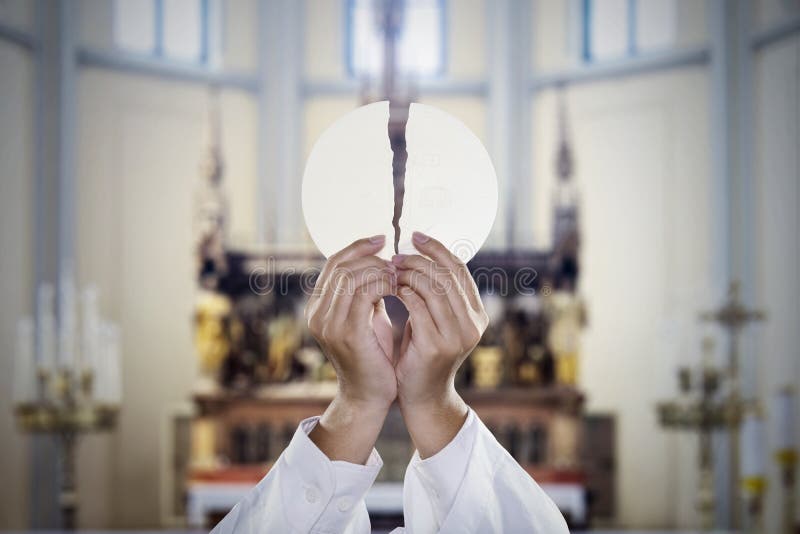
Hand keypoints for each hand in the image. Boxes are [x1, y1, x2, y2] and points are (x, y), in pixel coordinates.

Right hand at [306, 235, 396, 462]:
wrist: (369, 397)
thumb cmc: (374, 357)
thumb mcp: (366, 318)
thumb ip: (365, 293)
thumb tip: (380, 262)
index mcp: (318, 307)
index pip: (334, 263)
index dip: (358, 247)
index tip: (382, 240)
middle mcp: (318, 313)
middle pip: (342, 266)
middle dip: (372, 259)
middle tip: (395, 262)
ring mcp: (329, 324)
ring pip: (352, 277)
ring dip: (379, 271)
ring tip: (398, 276)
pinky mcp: (347, 333)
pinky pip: (364, 295)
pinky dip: (383, 286)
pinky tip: (398, 290)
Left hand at [393, 231, 488, 456]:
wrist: (422, 396)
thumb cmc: (423, 353)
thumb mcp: (436, 320)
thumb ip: (437, 293)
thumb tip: (423, 255)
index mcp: (476, 313)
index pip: (459, 269)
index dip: (437, 249)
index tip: (415, 236)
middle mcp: (473, 323)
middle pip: (446, 275)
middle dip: (418, 260)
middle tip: (396, 255)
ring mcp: (457, 336)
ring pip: (432, 288)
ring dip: (408, 274)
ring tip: (391, 270)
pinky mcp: (436, 345)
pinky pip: (418, 307)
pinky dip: (403, 293)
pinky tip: (391, 289)